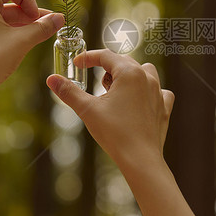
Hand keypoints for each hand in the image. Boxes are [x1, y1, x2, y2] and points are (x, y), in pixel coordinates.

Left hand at [0, 0, 63, 103]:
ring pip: (1, 16)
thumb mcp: (23, 41)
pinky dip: (10, 30)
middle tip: (47, 25)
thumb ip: (43, 27)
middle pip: (7, 2)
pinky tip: (23, 41)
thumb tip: (60, 19)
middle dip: (29, 13)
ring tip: (40, 34)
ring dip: (22, 22)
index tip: (36, 17)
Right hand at [46, 49, 174, 163]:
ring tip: (116, 92)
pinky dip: (148, 91)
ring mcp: (158, 92)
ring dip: (128, 76)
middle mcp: (147, 77)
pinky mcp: (164, 107)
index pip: (106, 55)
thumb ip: (69, 92)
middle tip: (95, 86)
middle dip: (107, 69)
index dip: (89, 57)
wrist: (140, 159)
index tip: (77, 64)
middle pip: (124, 62)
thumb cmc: (114, 133)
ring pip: (144, 71)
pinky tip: (140, 100)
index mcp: (130, 73)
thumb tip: (51, 79)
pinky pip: (159, 90)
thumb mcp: (87, 110)